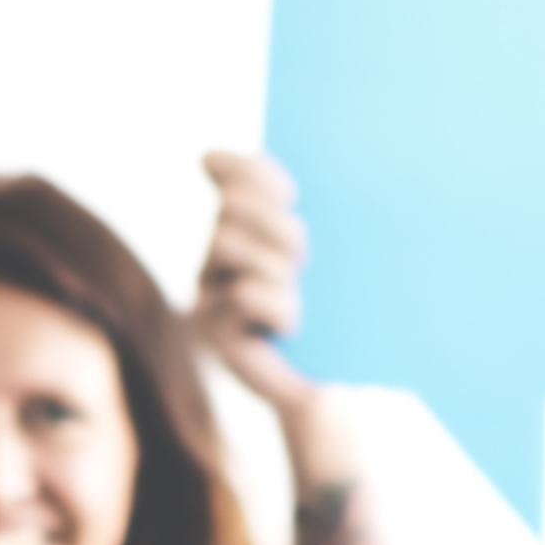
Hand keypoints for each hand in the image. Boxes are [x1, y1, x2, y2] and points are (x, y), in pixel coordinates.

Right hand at [188, 146, 355, 477]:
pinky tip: (290, 331)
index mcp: (247, 232)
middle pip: (231, 206)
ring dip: (275, 267)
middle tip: (305, 262)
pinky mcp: (215, 334)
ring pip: (224, 242)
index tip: (293, 195)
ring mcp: (212, 297)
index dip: (255, 176)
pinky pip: (246, 294)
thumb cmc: (337, 314)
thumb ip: (273, 201)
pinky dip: (277, 309)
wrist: (339, 386)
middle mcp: (220, 260)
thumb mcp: (312, 249)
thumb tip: (204, 157)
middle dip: (277, 228)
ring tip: (297, 297)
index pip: (236, 176)